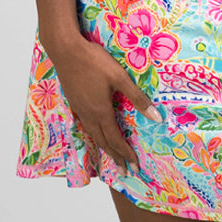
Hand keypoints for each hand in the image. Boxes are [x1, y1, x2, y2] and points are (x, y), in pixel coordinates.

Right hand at [47, 35, 160, 175]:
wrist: (65, 51)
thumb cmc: (94, 61)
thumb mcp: (120, 77)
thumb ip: (137, 97)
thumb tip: (155, 116)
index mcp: (101, 111)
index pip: (116, 139)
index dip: (126, 154)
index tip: (134, 166)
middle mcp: (89, 114)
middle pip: (103, 142)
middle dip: (116, 157)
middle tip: (126, 171)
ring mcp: (79, 109)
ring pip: (93, 135)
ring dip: (104, 148)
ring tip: (112, 158)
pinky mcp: (74, 102)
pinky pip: (85, 126)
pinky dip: (93, 136)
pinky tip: (95, 133)